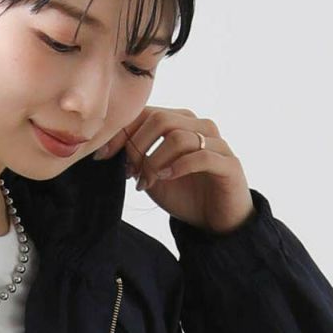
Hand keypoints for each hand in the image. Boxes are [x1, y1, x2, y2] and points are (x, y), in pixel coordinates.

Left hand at [96, 105, 255, 235]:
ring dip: (154, 162)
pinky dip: (178, 167)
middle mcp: (201, 127)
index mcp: (182, 123)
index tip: (103, 155)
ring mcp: (218, 143)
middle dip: (137, 147)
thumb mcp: (151, 175)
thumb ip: (135, 159)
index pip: (147, 112)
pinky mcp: (229, 164)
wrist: (215, 220)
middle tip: (130, 172)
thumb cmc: (183, 193)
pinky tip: (166, 178)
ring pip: (178, 137)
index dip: (122, 131)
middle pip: (161, 120)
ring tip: (147, 182)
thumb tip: (107, 149)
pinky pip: (202, 156)